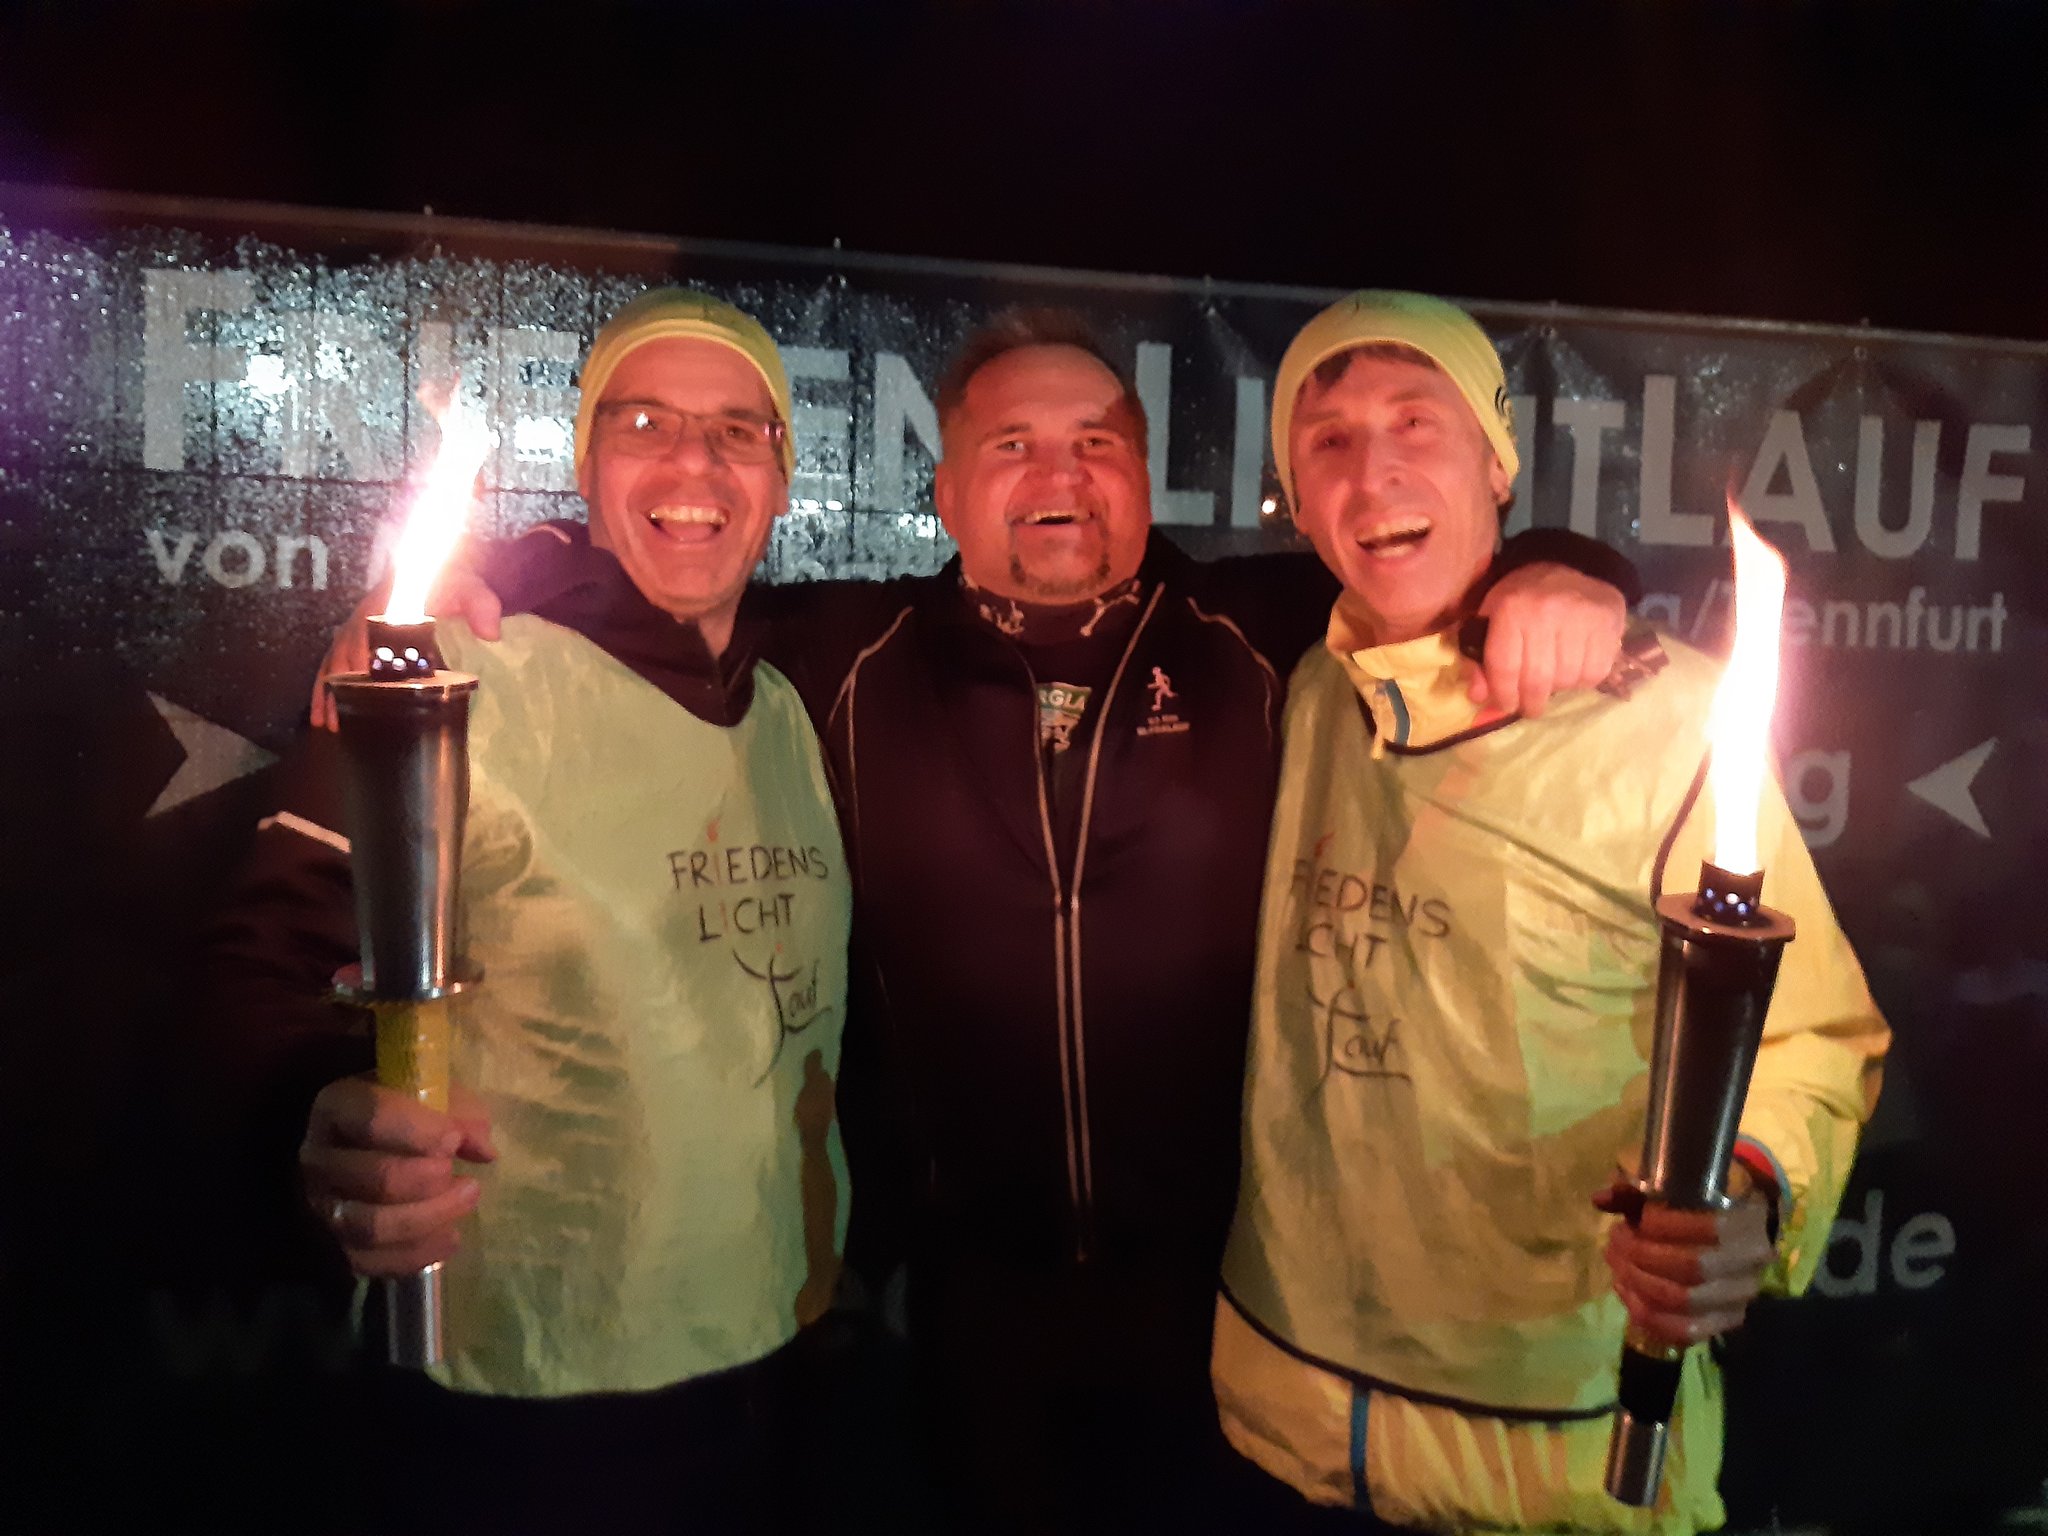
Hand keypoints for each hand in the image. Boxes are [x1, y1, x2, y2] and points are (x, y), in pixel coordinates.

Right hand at [300, 1077, 496, 1277]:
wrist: (352, 1150)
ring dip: (431, 1218)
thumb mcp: (426, 1096)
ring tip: (466, 1201)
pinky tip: (450, 1237)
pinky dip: (418, 1253)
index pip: (372, 1117)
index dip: (418, 1130)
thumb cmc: (397, 1115)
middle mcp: (318, 1159)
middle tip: (468, 1180)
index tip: (454, 1140)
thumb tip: (483, 1149)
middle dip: (432, 1182)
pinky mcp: (333, 1247)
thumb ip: (457, 1112)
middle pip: (377, 1178)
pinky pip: (372, 1262)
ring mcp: (320, 1208)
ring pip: (373, 1226)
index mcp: (336, 1108)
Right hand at [308, 561, 504, 730]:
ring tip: (331, 726)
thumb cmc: (451, 580)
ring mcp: (355, 627)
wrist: (437, 564)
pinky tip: (322, 714)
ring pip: (334, 663)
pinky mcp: (353, 635)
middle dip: (344, 691)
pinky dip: (323, 688)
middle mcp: (365, 619)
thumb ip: (480, 604)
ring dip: (329, 694)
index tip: (370, 696)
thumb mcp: (469, 587)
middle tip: (346, 724)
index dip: (368, 667)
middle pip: (347, 658)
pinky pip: (330, 662)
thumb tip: (491, 633)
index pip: (372, 640)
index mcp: (389, 608)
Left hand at [1470, 563, 1627, 717]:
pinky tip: (1575, 670)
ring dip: (1559, 690)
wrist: (1569, 564)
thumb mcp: (1490, 617)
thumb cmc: (1523, 596)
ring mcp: (1580, 617)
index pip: (1504, 666)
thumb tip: (1478, 697)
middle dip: (1531, 702)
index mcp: (1511, 608)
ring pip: (1568, 678)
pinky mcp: (1607, 622)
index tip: (1507, 706)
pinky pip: (1596, 672)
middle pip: (1537, 678)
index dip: (1504, 694)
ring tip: (1553, 682)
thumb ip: (1479, 658)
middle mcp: (1546, 611)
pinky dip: (1584, 681)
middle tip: (1531, 708)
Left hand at [1595, 1167, 1773, 1348]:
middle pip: (1691, 1267)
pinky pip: (1681, 1330)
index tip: (1639, 1219)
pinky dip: (1645, 1312)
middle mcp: (1750, 1266)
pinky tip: (1625, 1289)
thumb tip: (1600, 1199)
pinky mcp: (1722, 1324)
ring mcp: (1738, 1299)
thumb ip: (1638, 1193)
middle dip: (1642, 1254)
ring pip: (1681, 1300)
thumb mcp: (1674, 1188)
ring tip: (1616, 1262)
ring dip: (1637, 1281)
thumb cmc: (1697, 1208)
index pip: (1709, 1228)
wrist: (1734, 1240)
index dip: (1665, 1225)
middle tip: (1616, 1241)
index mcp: (1747, 1223)